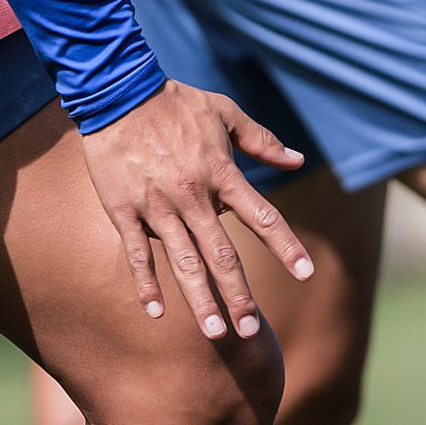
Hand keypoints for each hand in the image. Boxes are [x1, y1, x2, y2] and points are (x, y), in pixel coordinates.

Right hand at [80, 81, 314, 340]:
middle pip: (222, 254)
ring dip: (200, 299)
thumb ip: (262, 140)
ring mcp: (158, 206)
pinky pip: (138, 253)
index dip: (286, 246)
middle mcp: (193, 195)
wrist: (119, 92)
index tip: (306, 274)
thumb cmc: (176, 102)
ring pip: (183, 262)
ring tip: (215, 333)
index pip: (262, 216)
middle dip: (238, 295)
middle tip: (250, 332)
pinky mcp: (125, 210)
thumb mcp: (225, 112)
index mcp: (221, 172)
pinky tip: (155, 312)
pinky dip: (146, 283)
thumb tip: (298, 159)